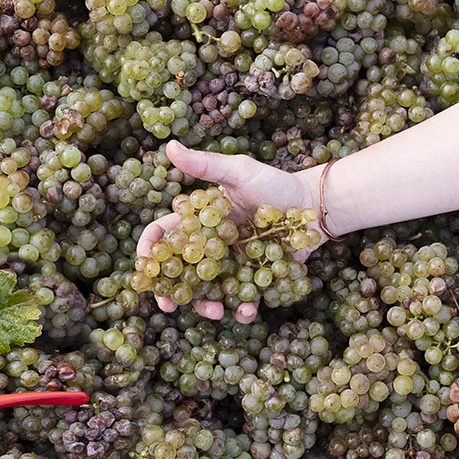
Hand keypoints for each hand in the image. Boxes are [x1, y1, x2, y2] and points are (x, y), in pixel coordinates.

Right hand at [136, 141, 325, 323]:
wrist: (313, 205)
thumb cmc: (275, 185)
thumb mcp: (239, 172)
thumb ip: (205, 165)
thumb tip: (169, 146)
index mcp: (200, 222)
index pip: (164, 236)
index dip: (150, 251)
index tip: (145, 268)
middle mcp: (211, 247)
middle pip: (181, 273)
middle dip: (172, 292)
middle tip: (168, 305)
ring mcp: (232, 266)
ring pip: (209, 292)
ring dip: (206, 306)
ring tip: (216, 312)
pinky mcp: (255, 280)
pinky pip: (244, 300)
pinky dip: (243, 309)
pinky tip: (246, 310)